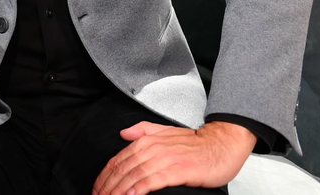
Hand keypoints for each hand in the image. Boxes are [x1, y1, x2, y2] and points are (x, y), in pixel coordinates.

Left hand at [92, 120, 254, 194]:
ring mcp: (165, 159)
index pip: (118, 160)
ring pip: (133, 176)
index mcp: (146, 140)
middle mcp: (152, 148)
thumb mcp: (166, 132)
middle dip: (107, 186)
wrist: (222, 144)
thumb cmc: (195, 143)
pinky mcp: (178, 170)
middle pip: (122, 169)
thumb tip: (123, 133)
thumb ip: (143, 131)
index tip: (97, 189)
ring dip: (118, 190)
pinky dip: (138, 189)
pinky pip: (152, 181)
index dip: (104, 177)